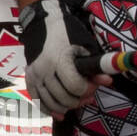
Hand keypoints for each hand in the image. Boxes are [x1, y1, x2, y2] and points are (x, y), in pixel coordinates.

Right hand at [20, 0, 107, 116]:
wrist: (43, 23)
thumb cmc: (68, 33)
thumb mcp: (85, 46)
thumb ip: (95, 66)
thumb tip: (107, 81)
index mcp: (59, 60)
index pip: (75, 87)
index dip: (87, 89)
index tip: (93, 85)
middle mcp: (44, 70)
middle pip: (64, 98)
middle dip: (79, 99)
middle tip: (88, 94)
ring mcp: (34, 76)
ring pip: (51, 103)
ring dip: (67, 106)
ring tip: (77, 100)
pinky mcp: (28, 80)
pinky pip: (38, 102)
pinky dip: (50, 109)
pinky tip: (60, 112)